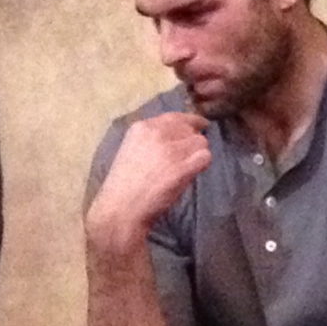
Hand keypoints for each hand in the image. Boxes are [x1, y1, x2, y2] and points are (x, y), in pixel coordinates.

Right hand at [85, 113, 211, 253]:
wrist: (121, 209)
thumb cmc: (123, 186)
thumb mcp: (131, 150)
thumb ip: (151, 139)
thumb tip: (178, 136)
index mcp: (141, 127)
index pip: (174, 116)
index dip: (189, 122)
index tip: (197, 128)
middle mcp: (157, 132)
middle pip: (190, 128)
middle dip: (192, 141)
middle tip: (186, 158)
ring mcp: (170, 149)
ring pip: (201, 142)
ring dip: (197, 154)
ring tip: (186, 168)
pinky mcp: (181, 167)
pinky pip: (205, 157)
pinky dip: (202, 165)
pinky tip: (192, 174)